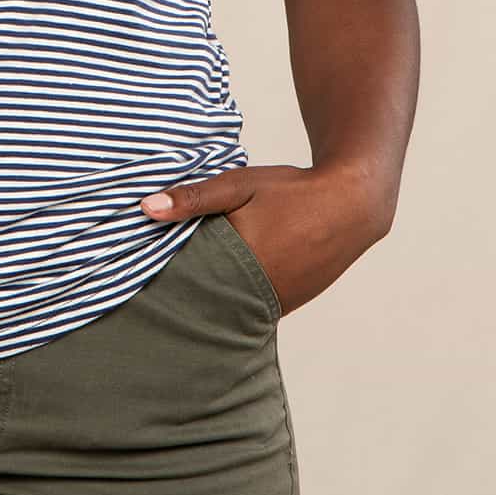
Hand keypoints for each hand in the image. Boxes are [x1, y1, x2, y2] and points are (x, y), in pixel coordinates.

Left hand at [138, 161, 388, 316]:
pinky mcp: (288, 305)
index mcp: (243, 263)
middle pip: (208, 303)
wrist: (353, 205)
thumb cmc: (292, 192)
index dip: (166, 282)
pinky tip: (221, 287)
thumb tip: (146, 209)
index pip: (189, 284)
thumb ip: (194, 199)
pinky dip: (235, 300)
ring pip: (230, 309)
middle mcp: (260, 293)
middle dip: (185, 296)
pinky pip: (251, 309)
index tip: (142, 279)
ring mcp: (277, 304)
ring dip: (211, 300)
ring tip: (185, 290)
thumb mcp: (239, 185)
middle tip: (155, 292)